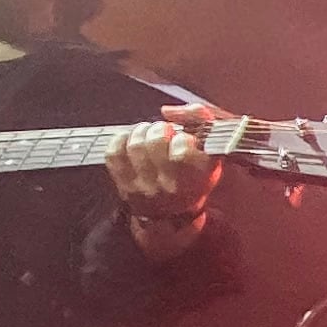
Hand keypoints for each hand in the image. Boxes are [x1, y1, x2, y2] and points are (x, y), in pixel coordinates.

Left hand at [105, 107, 216, 221]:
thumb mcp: (211, 150)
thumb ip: (201, 119)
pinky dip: (121, 140)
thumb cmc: (195, 176)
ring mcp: (146, 188)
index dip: (183, 137)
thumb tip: (168, 111)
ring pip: (136, 144)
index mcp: (200, 177)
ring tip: (149, 136)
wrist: (173, 216)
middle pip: (155, 141)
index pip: (183, 148)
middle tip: (164, 132)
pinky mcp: (125, 187)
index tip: (185, 140)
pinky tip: (131, 141)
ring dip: (142, 132)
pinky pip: (114, 154)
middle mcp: (172, 187)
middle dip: (160, 129)